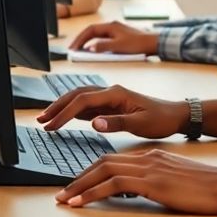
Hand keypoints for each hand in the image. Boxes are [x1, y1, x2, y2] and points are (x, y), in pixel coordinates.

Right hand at [36, 85, 186, 138]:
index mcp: (114, 93)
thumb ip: (116, 123)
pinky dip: (72, 111)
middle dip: (56, 106)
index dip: (64, 113)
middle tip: (40, 120)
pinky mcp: (110, 104)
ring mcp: (109, 97)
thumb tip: (94, 123)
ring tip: (46, 119)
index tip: (51, 125)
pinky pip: (86, 105)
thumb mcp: (141, 123)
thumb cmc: (161, 119)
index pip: (82, 101)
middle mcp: (109, 91)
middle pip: (75, 95)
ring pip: (78, 98)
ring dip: (61, 107)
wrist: (175, 115)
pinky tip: (65, 118)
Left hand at [54, 149, 216, 213]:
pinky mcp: (152, 182)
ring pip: (103, 171)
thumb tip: (132, 191)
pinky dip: (93, 192)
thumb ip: (152, 181)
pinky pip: (114, 185)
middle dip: (79, 178)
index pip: (112, 160)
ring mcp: (148, 168)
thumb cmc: (206, 188)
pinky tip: (81, 201)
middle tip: (62, 193)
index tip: (76, 185)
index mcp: (150, 156)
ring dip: (80, 186)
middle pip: (102, 162)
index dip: (90, 172)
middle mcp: (146, 157)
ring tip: (65, 199)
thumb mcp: (173, 181)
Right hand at [68, 21, 157, 54]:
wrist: (153, 43)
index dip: (80, 39)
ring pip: (97, 35)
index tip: (73, 47)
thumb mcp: (118, 46)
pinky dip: (96, 44)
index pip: (90, 30)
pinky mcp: (120, 37)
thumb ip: (103, 47)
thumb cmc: (139, 44)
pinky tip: (96, 51)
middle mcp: (112, 26)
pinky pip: (103, 39)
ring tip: (81, 51)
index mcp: (110, 26)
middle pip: (92, 32)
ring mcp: (116, 31)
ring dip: (88, 42)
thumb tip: (90, 48)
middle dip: (81, 40)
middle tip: (74, 49)